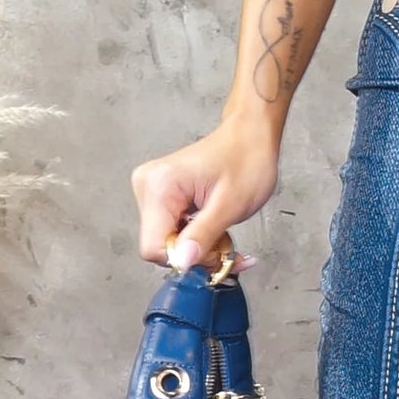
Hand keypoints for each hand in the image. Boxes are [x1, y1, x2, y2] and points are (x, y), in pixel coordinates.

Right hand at [131, 111, 282, 272]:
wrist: (250, 135)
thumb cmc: (247, 161)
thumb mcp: (230, 205)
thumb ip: (202, 235)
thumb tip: (181, 263)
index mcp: (159, 187)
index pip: (153, 247)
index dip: (184, 258)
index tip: (213, 252)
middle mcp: (147, 187)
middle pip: (159, 246)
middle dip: (195, 254)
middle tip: (226, 248)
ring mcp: (152, 191)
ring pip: (167, 242)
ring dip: (198, 247)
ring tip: (223, 236)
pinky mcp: (161, 196)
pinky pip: (172, 230)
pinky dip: (195, 237)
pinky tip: (214, 229)